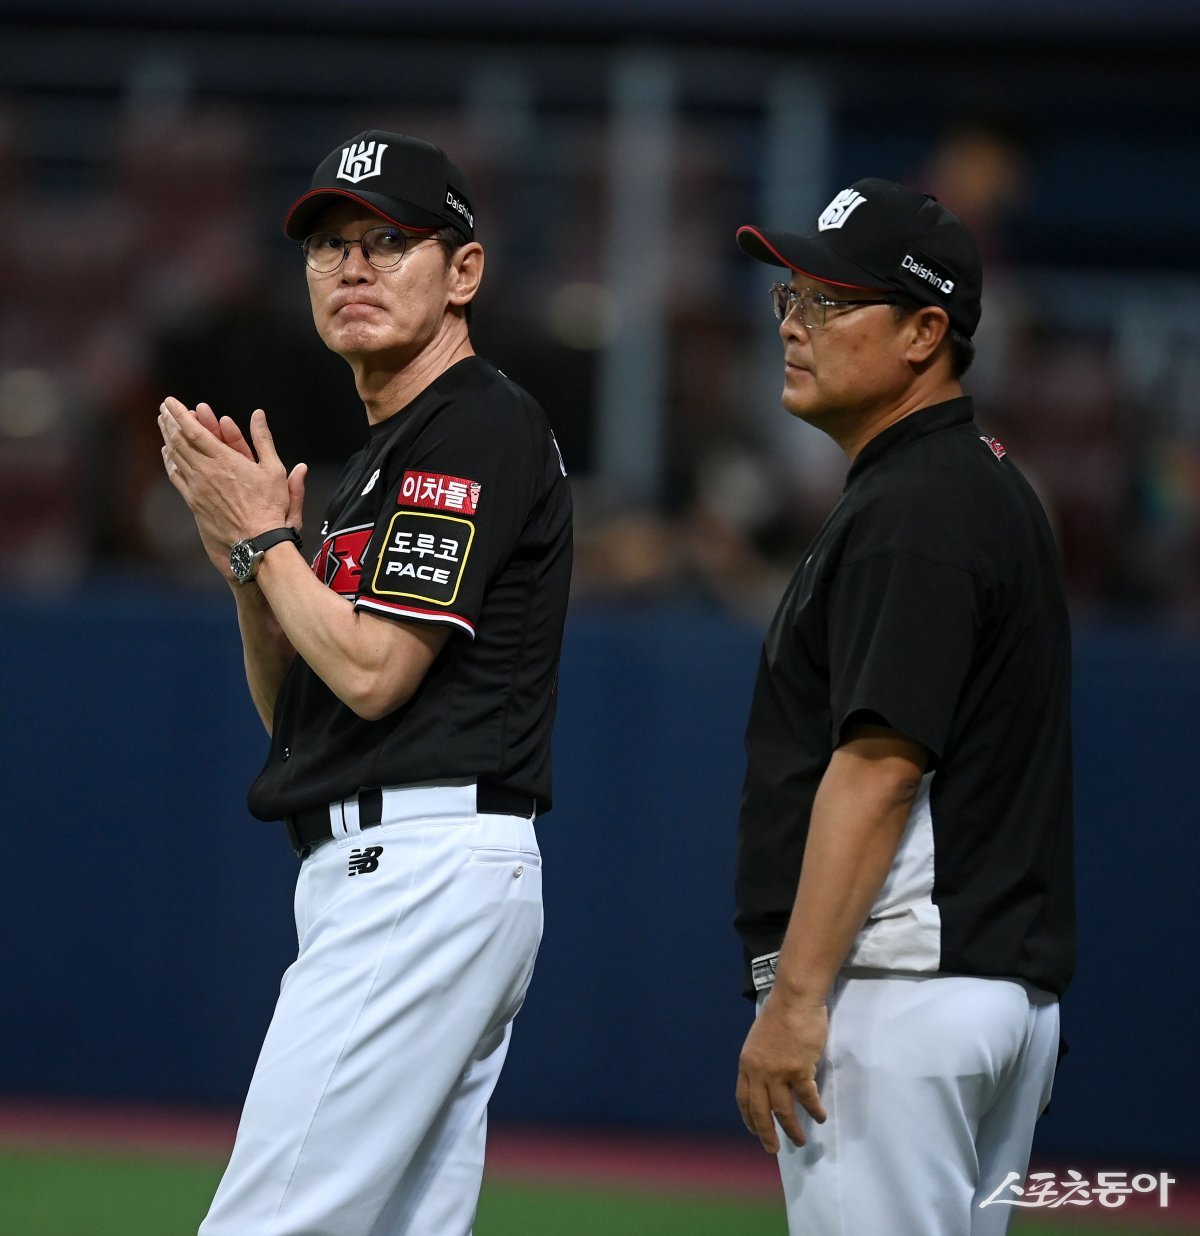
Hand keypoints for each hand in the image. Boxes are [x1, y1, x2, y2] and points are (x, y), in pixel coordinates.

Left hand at [159, 397, 304, 579]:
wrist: (256, 541)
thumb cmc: (269, 506)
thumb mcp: (274, 469)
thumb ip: (263, 439)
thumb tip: (259, 415)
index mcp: (224, 460)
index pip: (194, 431)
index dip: (179, 414)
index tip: (170, 401)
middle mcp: (206, 472)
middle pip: (179, 441)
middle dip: (169, 421)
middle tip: (163, 408)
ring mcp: (197, 487)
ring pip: (175, 457)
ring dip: (167, 437)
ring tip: (163, 425)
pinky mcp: (194, 501)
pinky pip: (176, 477)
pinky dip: (169, 462)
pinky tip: (168, 454)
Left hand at [736, 990, 828, 1152]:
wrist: (794, 998)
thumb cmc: (780, 1013)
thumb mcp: (759, 1038)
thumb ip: (761, 1060)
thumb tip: (769, 1077)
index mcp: (747, 1063)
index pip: (743, 1098)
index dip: (748, 1117)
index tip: (754, 1130)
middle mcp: (758, 1071)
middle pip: (760, 1110)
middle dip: (766, 1133)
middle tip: (773, 1149)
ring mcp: (778, 1072)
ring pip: (783, 1111)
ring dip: (792, 1129)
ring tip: (800, 1141)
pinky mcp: (799, 1070)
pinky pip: (807, 1098)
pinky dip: (814, 1111)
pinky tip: (819, 1117)